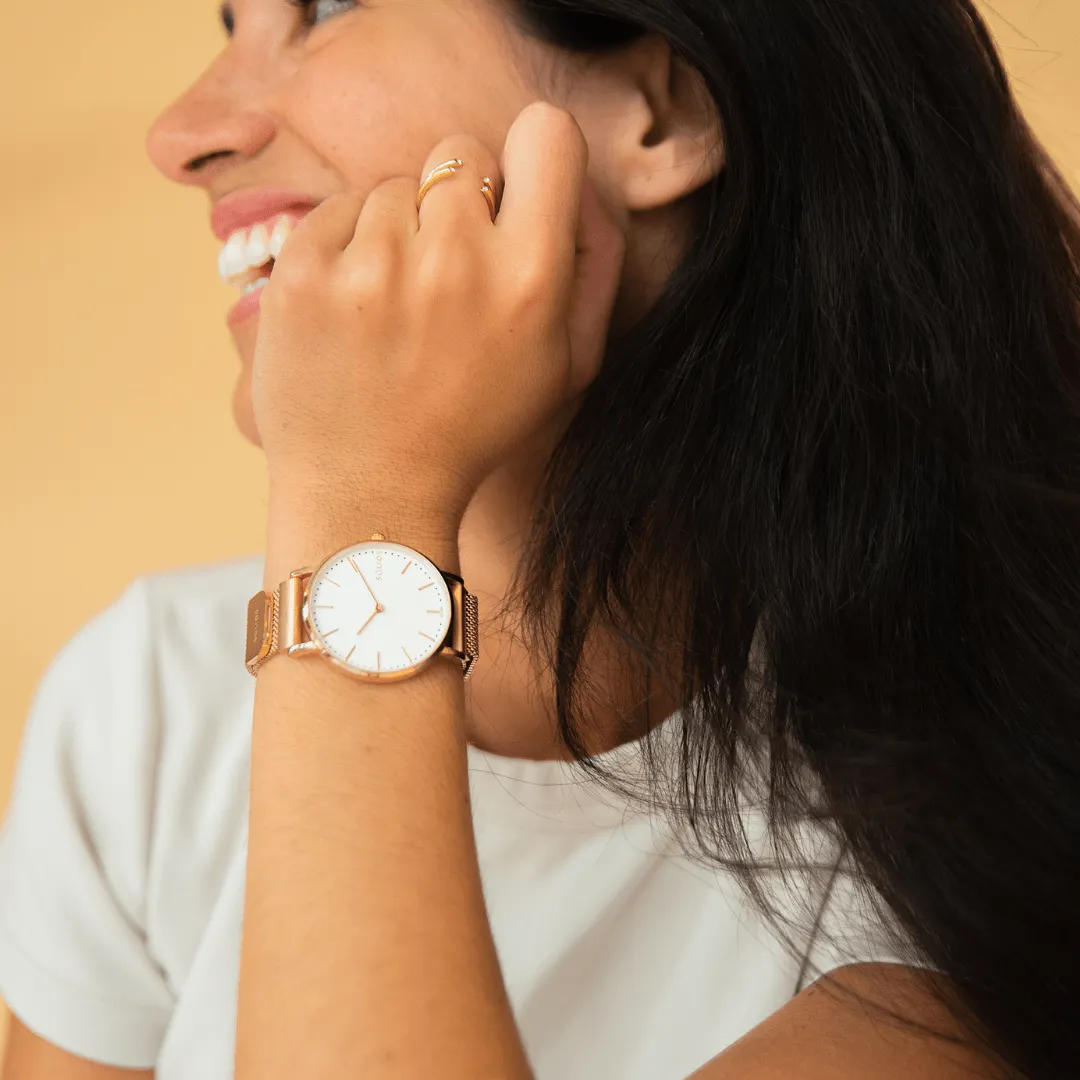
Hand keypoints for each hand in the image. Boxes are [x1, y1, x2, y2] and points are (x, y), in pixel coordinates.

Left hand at [249, 101, 626, 531]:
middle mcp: (455, 259)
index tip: (512, 196)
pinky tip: (354, 311)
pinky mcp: (304, 272)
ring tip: (394, 310)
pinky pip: (334, 208)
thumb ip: (592, 266)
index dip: (531, 160)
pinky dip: (344, 247)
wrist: (370, 490)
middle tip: (445, 274)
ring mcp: (372, 264)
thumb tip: (578, 185)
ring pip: (392, 185)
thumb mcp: (567, 365)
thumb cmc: (474, 428)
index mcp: (531, 279)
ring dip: (396, 232)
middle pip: (460, 153)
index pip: (547, 133)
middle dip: (456, 202)